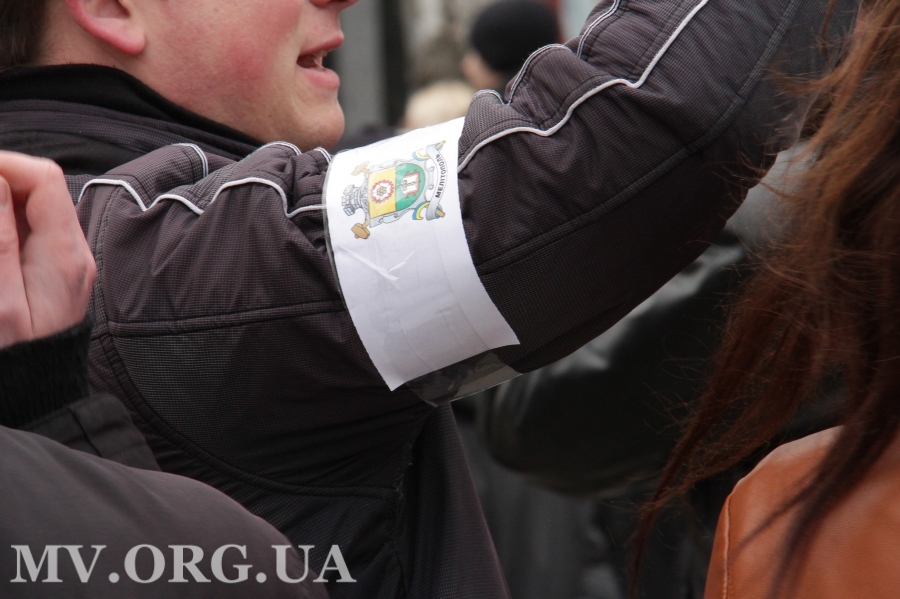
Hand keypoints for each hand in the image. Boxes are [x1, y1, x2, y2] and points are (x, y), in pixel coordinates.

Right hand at [0, 152, 95, 348]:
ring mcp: (61, 264)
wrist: (37, 401)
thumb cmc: (16, 361)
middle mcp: (70, 253)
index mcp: (65, 254)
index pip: (42, 178)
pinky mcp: (46, 276)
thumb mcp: (0, 302)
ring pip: (23, 210)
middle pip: (32, 189)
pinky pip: (20, 234)